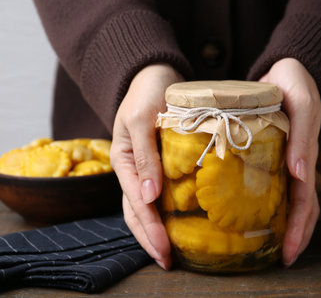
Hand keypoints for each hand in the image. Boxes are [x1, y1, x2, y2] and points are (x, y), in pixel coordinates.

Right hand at [110, 64, 183, 269]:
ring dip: (155, 232)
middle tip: (167, 262)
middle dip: (150, 238)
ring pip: (145, 208)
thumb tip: (147, 197)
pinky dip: (166, 214)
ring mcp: (145, 169)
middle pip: (137, 212)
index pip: (135, 202)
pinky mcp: (159, 165)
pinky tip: (178, 226)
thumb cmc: (148, 92)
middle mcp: (133, 169)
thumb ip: (144, 156)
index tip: (165, 247)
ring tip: (170, 254)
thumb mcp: (143, 119)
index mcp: (124, 160)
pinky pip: (159, 195)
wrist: (156, 76)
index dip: (150, 227)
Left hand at [259, 58, 320, 266]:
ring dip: (288, 226)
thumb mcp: (301, 101)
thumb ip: (302, 133)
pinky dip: (274, 206)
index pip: (304, 200)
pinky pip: (278, 185)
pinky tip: (263, 219)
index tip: (289, 251)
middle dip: (295, 235)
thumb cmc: (295, 83)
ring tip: (276, 250)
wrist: (287, 71)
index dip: (299, 227)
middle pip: (302, 206)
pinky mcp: (276, 155)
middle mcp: (298, 163)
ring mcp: (288, 160)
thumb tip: (300, 174)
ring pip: (293, 201)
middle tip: (284, 260)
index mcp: (304, 155)